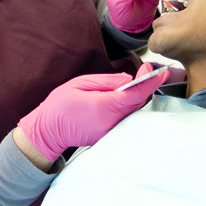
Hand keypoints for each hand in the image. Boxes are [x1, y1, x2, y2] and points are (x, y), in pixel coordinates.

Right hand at [17, 64, 168, 162]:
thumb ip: (107, 81)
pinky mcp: (109, 136)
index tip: (157, 70)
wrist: (47, 131)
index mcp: (104, 107)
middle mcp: (111, 122)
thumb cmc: (60, 105)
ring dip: (138, 96)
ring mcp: (111, 132)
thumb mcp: (80, 83)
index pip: (135, 95)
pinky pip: (126, 119)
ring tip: (136, 82)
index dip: (149, 81)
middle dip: (145, 86)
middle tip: (146, 70)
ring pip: (134, 111)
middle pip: (138, 103)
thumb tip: (128, 80)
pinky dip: (129, 106)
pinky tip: (124, 97)